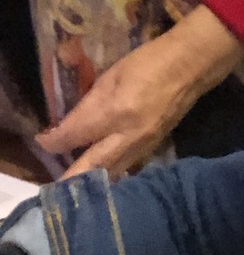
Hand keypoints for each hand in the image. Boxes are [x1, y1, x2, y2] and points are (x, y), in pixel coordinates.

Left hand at [38, 8, 243, 177]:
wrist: (190, 68)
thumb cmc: (147, 63)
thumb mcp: (110, 77)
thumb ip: (90, 104)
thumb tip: (70, 125)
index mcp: (114, 112)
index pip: (76, 134)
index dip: (55, 141)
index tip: (42, 143)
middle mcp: (128, 135)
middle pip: (94, 165)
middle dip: (72, 178)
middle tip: (54, 190)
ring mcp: (143, 145)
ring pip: (112, 171)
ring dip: (91, 180)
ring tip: (74, 187)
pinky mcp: (153, 147)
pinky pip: (127, 167)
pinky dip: (110, 173)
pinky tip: (101, 176)